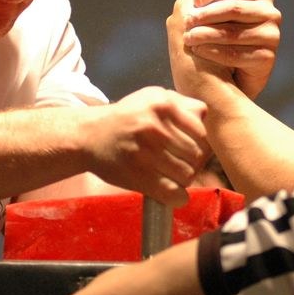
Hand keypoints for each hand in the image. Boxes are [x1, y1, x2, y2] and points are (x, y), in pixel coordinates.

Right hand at [84, 87, 207, 207]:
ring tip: (171, 175)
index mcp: (163, 104)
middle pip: (196, 155)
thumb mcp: (152, 97)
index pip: (201, 132)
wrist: (89, 136)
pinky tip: (170, 192)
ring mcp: (146, 152)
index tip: (187, 149)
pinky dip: (177, 197)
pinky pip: (174, 193)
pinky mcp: (138, 176)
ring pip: (187, 175)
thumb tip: (204, 117)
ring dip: (183, 180)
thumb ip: (181, 104)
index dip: (198, 143)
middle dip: (191, 162)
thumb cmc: (126, 117)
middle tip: (179, 164)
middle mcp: (155, 126)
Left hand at [167, 0, 280, 99]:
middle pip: (233, 7)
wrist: (218, 82)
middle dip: (205, 15)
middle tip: (186, 24)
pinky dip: (214, 51)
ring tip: (188, 38)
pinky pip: (237, 53)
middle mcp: (270, 13)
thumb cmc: (210, 42)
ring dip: (206, 34)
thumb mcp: (204, 14)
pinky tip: (199, 51)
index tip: (193, 2)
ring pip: (233, 31)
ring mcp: (271, 35)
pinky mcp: (268, 58)